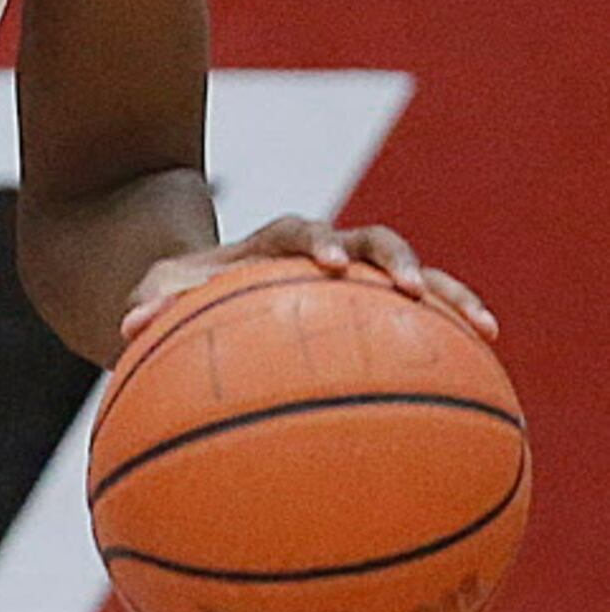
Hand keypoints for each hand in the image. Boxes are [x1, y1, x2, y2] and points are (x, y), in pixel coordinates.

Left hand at [119, 215, 497, 345]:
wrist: (201, 294)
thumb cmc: (179, 296)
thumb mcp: (157, 293)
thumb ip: (151, 302)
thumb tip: (127, 326)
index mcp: (271, 245)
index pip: (298, 229)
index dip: (315, 240)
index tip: (325, 262)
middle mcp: (320, 255)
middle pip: (371, 241)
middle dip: (398, 260)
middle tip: (418, 291)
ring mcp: (353, 283)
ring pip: (412, 277)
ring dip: (449, 294)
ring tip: (485, 329)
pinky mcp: (371, 314)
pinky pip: (416, 325)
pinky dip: (445, 343)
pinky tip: (479, 382)